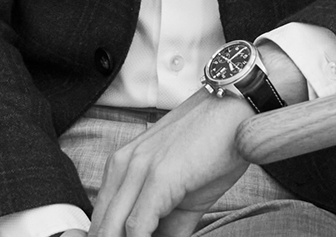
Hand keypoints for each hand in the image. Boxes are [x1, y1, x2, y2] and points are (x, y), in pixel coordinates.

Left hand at [88, 90, 249, 236]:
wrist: (234, 111)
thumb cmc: (211, 149)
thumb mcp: (182, 194)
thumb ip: (165, 225)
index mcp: (122, 167)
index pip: (101, 219)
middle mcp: (122, 165)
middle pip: (101, 226)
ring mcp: (138, 169)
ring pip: (111, 228)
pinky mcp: (158, 178)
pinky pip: (137, 226)